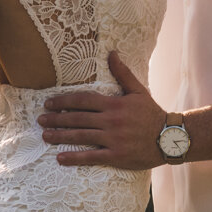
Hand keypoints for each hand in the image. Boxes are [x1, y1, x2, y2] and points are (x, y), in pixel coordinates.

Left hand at [37, 51, 165, 170]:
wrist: (170, 138)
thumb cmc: (152, 113)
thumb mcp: (138, 91)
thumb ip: (122, 73)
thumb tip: (112, 53)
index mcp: (113, 104)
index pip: (82, 100)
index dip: (63, 101)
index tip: (48, 104)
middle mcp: (110, 121)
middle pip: (77, 118)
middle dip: (56, 119)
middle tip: (40, 120)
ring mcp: (113, 139)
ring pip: (81, 136)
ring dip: (60, 136)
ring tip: (45, 136)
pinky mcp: (117, 155)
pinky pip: (92, 156)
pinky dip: (75, 157)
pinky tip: (60, 158)